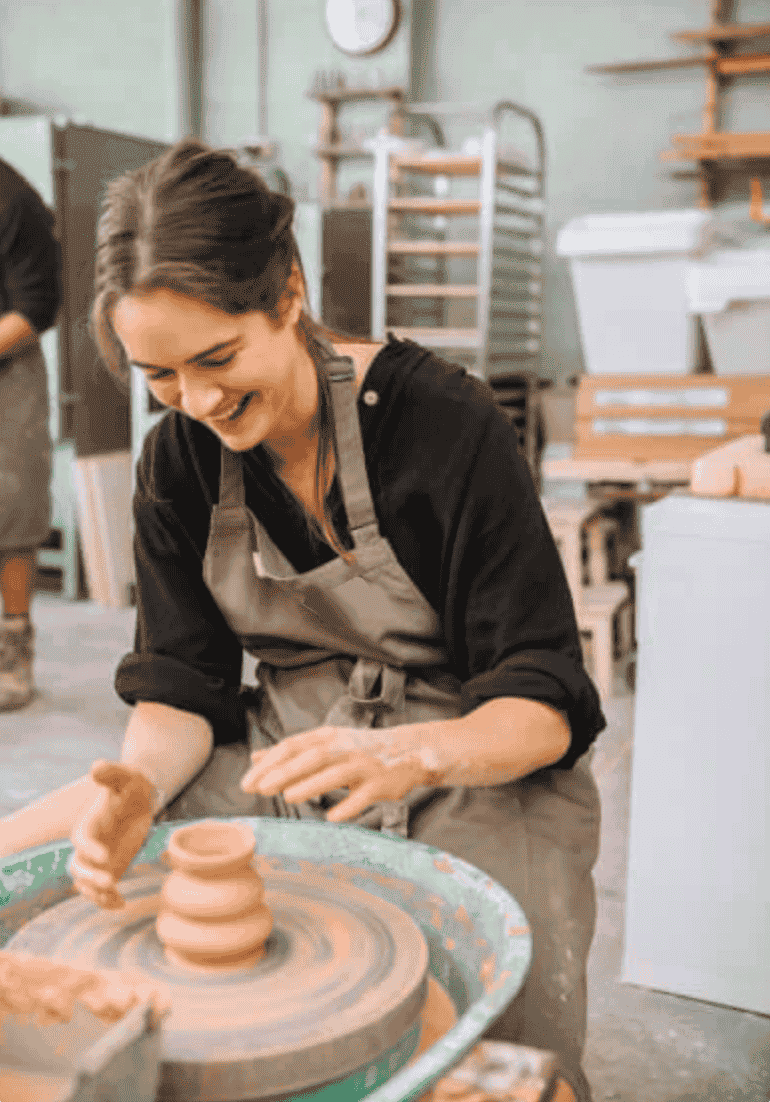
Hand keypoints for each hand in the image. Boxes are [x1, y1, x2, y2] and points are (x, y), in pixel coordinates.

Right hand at [68, 761, 155, 909]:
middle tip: (111, 881)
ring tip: (115, 897)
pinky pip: (100, 892)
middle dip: (90, 877)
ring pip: (85, 884)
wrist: (140, 798)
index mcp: (89, 824)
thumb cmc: (131, 785)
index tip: (106, 857)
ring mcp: (97, 860)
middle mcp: (89, 845)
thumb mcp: (126, 776)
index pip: (81, 840)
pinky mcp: (109, 870)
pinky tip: (122, 904)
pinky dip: (107, 901)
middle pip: (77, 867)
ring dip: (96, 893)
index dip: (90, 849)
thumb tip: (97, 766)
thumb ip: (112, 773)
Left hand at [240, 725, 443, 822]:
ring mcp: (365, 765)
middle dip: (285, 772)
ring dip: (312, 784)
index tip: (248, 782)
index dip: (270, 763)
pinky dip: (348, 807)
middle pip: (312, 756)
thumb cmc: (360, 750)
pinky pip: (364, 796)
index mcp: (328, 737)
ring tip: (288, 797)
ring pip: (336, 773)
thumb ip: (291, 752)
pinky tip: (331, 818)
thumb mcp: (325, 744)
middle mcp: (345, 747)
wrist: (408, 751)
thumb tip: (256, 757)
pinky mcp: (381, 784)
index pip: (293, 745)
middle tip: (260, 789)